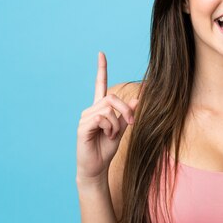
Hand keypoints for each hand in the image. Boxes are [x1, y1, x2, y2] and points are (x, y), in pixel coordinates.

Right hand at [76, 52, 138, 184]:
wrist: (96, 168)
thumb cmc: (106, 149)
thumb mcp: (122, 129)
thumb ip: (127, 114)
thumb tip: (139, 99)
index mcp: (100, 109)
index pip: (100, 85)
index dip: (101, 69)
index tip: (101, 54)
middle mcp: (91, 110)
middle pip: (112, 98)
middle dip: (125, 110)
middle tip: (132, 123)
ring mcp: (85, 117)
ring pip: (108, 109)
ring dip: (117, 124)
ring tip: (112, 135)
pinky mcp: (83, 126)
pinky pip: (101, 118)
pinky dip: (109, 127)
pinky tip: (106, 136)